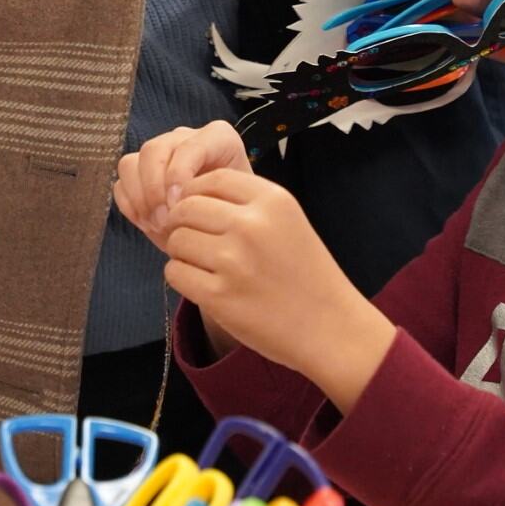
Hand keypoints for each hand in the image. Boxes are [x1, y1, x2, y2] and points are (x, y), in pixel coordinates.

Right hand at [114, 122, 251, 243]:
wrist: (225, 225)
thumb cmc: (237, 213)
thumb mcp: (238, 205)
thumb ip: (216, 198)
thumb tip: (181, 205)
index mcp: (217, 138)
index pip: (189, 146)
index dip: (179, 176)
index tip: (179, 207)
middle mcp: (185, 138)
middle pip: (153, 151)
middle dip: (154, 190)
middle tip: (164, 222)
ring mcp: (159, 154)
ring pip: (131, 163)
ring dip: (139, 199)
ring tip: (156, 226)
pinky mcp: (139, 173)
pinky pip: (122, 182)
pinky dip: (130, 205)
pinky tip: (148, 224)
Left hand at [159, 169, 395, 410]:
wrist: (329, 327)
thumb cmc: (307, 275)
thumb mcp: (289, 222)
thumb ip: (248, 204)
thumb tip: (192, 195)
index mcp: (273, 201)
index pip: (214, 178)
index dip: (196, 191)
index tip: (196, 208)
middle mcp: (252, 225)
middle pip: (187, 207)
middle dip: (182, 222)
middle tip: (194, 240)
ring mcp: (233, 261)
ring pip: (176, 240)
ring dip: (181, 252)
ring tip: (204, 265)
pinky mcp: (218, 296)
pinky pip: (175, 273)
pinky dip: (181, 277)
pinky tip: (203, 284)